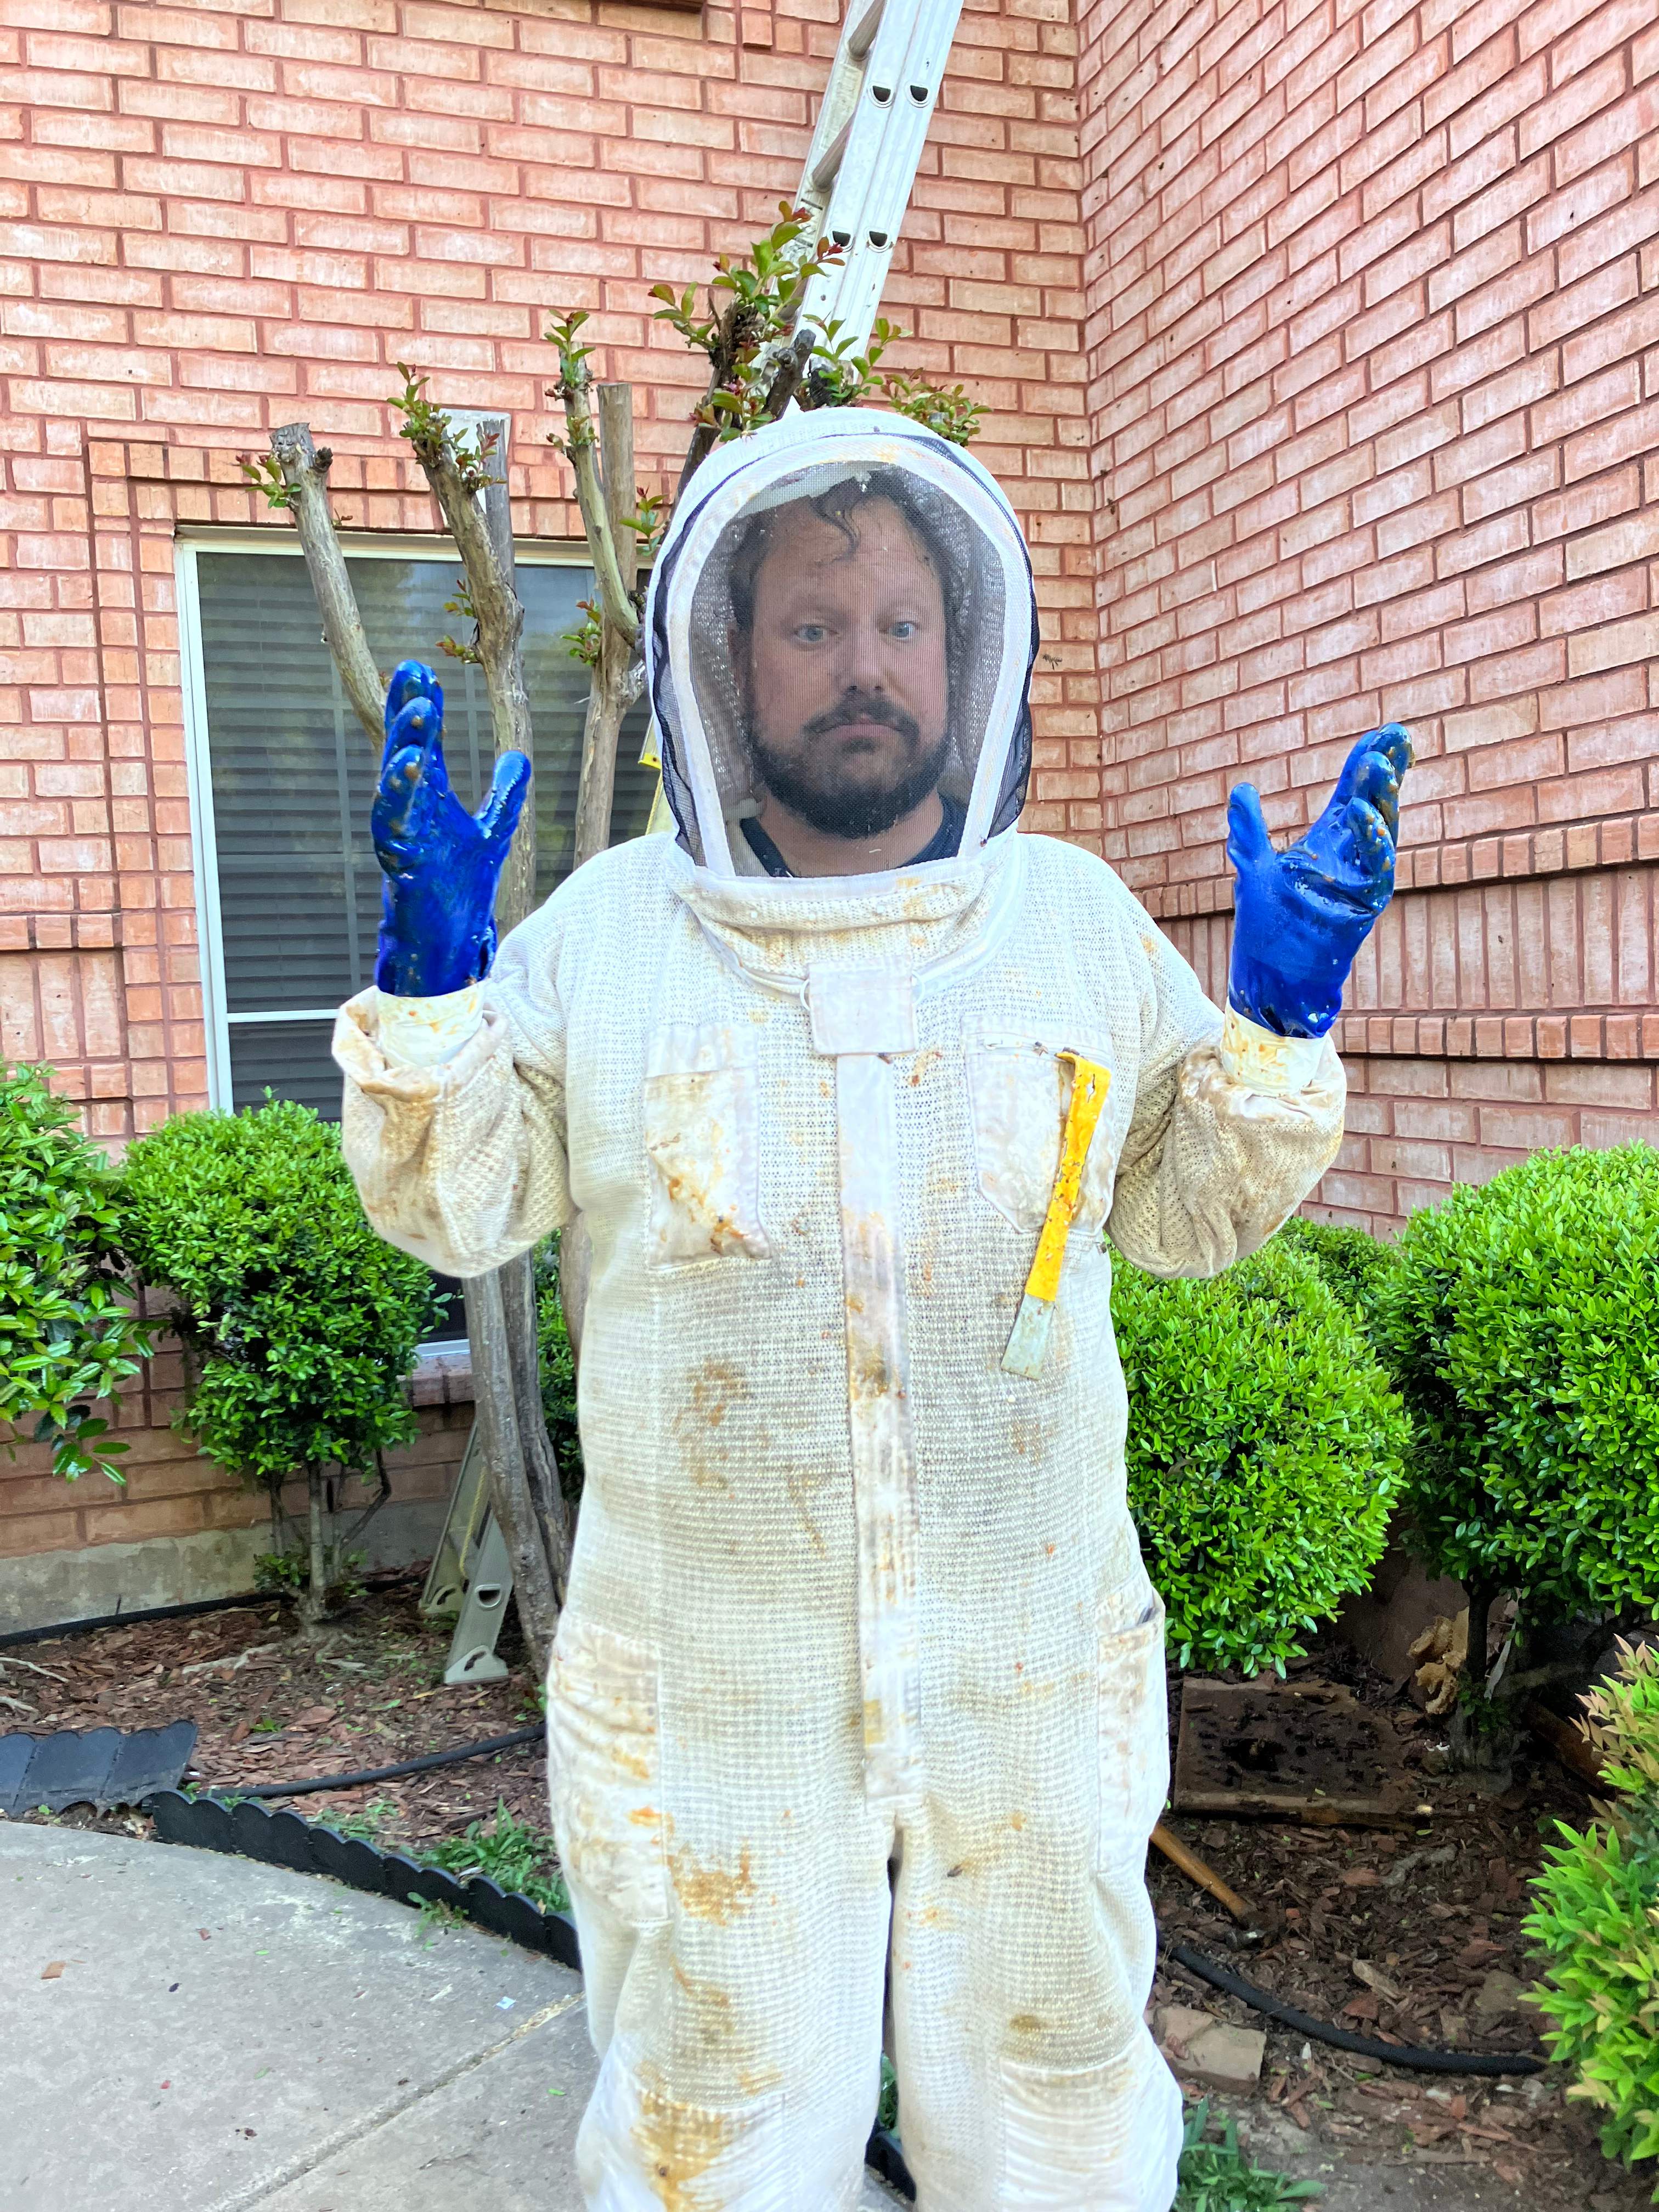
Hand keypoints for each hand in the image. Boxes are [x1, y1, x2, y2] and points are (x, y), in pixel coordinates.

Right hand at [371, 659, 530, 997]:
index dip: (420, 708)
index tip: (420, 670)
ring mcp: (400, 834)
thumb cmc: (459, 888)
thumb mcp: (492, 833)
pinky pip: (393, 822)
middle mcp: (410, 811)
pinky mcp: (399, 861)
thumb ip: (505, 796)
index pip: (423, 744)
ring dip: (404, 745)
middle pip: (403, 752)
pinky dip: (398, 793)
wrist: (448, 942)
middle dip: (405, 713)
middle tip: (410, 671)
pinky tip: (409, 764)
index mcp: (428, 800)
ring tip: (419, 712)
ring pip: (395, 783)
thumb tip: (518, 756)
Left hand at [1226, 723, 1411, 1037]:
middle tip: (1396, 737)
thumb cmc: (1268, 925)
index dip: (1367, 764)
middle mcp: (1349, 858)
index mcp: (1328, 843)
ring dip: (1380, 799)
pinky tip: (1362, 813)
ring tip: (1377, 765)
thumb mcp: (1253, 868)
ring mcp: (1359, 882)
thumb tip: (1242, 789)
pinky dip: (1372, 843)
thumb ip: (1249, 830)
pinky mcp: (1362, 907)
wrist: (1270, 975)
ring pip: (1381, 833)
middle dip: (1386, 772)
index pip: (1352, 794)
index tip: (1386, 732)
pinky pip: (1376, 871)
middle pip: (1374, 805)